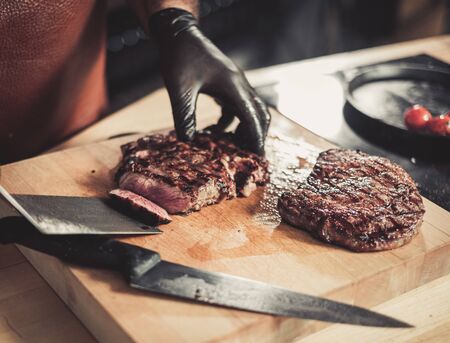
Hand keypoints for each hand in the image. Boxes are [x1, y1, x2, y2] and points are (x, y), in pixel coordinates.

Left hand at [149, 8, 269, 153]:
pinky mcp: (227, 84)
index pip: (253, 117)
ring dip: (244, 129)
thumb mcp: (179, 89)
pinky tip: (214, 132)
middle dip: (256, 136)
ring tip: (231, 147)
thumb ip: (184, 115)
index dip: (256, 139)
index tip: (258, 157)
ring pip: (250, 110)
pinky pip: (236, 106)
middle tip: (247, 156)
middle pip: (260, 114)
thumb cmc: (180, 58)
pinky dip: (231, 122)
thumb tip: (187, 142)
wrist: (179, 35)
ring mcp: (235, 84)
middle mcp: (239, 85)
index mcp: (233, 87)